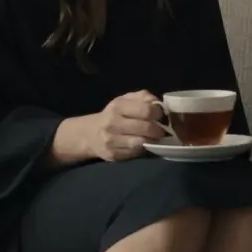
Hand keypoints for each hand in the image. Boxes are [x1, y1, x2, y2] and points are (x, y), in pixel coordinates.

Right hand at [50, 90, 168, 165]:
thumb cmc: (114, 114)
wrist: (90, 134)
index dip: (159, 113)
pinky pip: (135, 153)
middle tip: (162, 130)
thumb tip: (158, 103)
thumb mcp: (125, 100)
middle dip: (159, 130)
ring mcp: (112, 141)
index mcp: (118, 106)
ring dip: (152, 141)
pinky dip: (143, 149)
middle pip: (146, 127)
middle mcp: (113, 123)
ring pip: (141, 142)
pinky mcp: (114, 155)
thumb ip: (143, 97)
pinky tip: (144, 145)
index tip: (161, 116)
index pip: (146, 109)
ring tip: (155, 138)